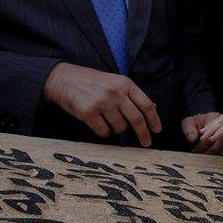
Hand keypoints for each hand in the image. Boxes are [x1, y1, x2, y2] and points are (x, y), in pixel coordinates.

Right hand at [42, 62, 161, 146]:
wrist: (65, 79)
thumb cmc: (93, 82)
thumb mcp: (116, 82)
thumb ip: (132, 94)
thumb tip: (153, 107)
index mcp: (125, 84)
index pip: (146, 104)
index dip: (154, 119)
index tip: (157, 130)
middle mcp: (116, 93)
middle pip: (136, 119)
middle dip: (143, 134)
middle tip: (146, 143)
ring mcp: (102, 103)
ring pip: (120, 127)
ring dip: (117, 129)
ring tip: (108, 120)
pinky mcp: (88, 113)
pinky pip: (103, 132)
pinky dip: (104, 132)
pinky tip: (98, 123)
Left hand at [182, 112, 222, 155]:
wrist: (203, 121)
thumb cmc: (196, 122)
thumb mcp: (188, 122)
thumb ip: (189, 129)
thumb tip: (193, 139)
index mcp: (215, 119)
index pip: (210, 136)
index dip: (202, 145)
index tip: (195, 150)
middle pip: (218, 145)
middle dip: (207, 152)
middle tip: (198, 156)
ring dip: (214, 157)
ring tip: (204, 159)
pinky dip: (222, 158)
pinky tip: (214, 160)